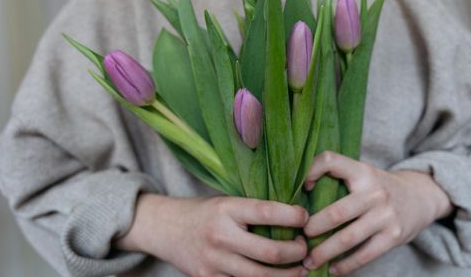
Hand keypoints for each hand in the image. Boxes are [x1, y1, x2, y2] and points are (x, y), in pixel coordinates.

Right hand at [116, 193, 308, 276]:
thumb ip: (251, 210)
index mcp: (226, 209)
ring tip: (299, 269)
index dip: (292, 216)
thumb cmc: (202, 212)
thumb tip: (292, 216)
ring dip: (287, 275)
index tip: (305, 217)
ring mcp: (214, 262)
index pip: (266, 212)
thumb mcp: (225, 201)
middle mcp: (220, 236)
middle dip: (296, 253)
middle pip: (269, 252)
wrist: (164, 227)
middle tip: (305, 248)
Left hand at [302, 152, 452, 275]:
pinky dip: (346, 265)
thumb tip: (300, 192)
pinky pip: (364, 255)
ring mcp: (386, 216)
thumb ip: (338, 178)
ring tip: (308, 261)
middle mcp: (374, 193)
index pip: (331, 160)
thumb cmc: (378, 187)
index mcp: (362, 172)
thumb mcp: (362, 173)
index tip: (303, 188)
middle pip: (336, 212)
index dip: (311, 170)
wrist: (420, 197)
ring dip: (324, 252)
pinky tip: (332, 269)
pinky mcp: (393, 237)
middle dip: (313, 228)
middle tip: (298, 239)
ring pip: (348, 238)